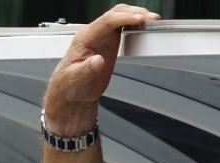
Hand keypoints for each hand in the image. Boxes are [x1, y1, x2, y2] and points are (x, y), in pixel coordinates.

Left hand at [44, 4, 159, 134]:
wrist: (71, 93)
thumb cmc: (68, 86)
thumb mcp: (75, 80)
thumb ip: (86, 70)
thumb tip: (98, 61)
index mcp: (83, 38)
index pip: (106, 21)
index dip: (124, 18)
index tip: (140, 19)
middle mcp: (93, 34)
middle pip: (116, 13)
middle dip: (135, 13)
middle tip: (151, 20)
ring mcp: (102, 36)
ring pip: (121, 16)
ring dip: (137, 15)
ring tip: (152, 22)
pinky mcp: (110, 42)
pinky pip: (124, 26)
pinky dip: (136, 23)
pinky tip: (145, 27)